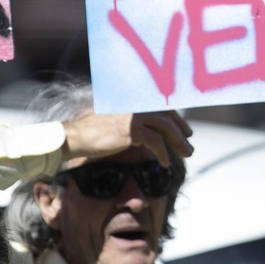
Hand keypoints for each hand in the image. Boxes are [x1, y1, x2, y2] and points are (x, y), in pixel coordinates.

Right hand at [62, 111, 192, 166]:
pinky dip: (162, 153)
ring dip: (178, 143)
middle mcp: (135, 105)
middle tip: (189, 145)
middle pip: (167, 116)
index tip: (185, 131)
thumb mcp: (114, 123)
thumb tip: (146, 135)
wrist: (75, 137)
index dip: (175, 118)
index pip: (161, 107)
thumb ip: (130, 125)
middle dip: (181, 131)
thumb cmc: (90, 133)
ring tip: (186, 154)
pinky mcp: (132, 130)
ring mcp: (134, 116)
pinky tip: (165, 162)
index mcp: (132, 102)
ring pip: (165, 128)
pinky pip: (155, 142)